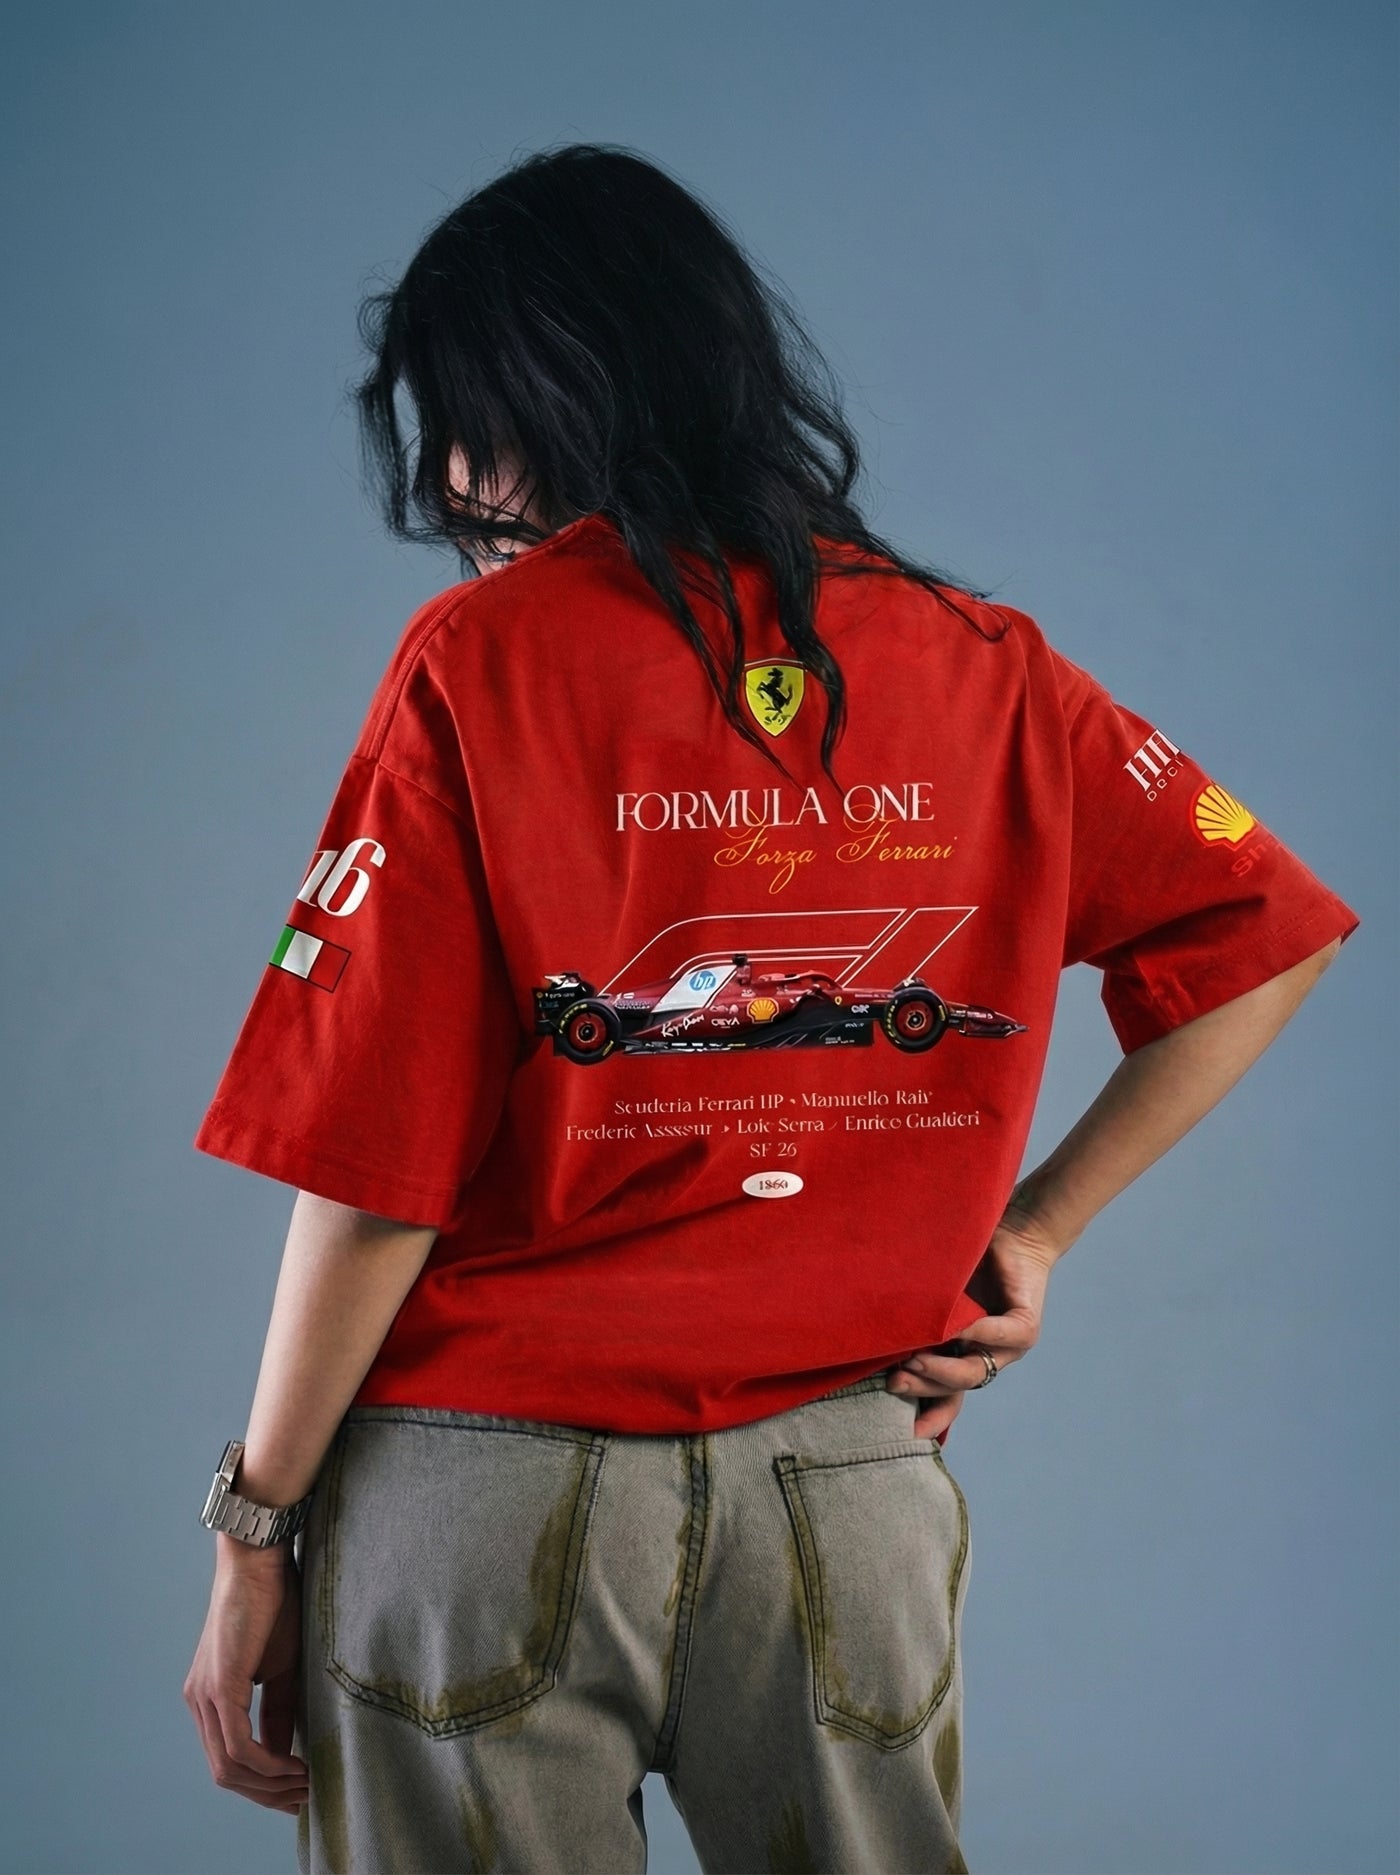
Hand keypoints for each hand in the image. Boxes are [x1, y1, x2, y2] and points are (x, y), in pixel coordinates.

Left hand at [183, 1542, 308, 1814]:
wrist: (260, 1561)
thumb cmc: (273, 1606)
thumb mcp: (280, 1669)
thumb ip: (276, 1713)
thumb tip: (282, 1756)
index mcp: (209, 1698)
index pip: (227, 1760)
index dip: (260, 1784)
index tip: (295, 1791)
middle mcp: (198, 1702)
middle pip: (224, 1773)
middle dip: (265, 1793)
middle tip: (302, 1797)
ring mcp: (204, 1695)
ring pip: (228, 1766)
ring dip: (268, 1784)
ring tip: (304, 1782)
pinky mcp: (220, 1686)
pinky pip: (238, 1745)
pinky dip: (266, 1763)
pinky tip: (292, 1764)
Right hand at [887, 1204, 1062, 1438]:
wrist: (1016, 1233)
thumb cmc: (970, 1260)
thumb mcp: (938, 1294)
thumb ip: (917, 1314)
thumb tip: (867, 1327)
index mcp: (965, 1354)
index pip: (947, 1397)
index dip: (929, 1415)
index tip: (905, 1434)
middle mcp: (987, 1357)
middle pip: (955, 1388)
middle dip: (922, 1388)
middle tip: (893, 1382)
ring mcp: (1009, 1347)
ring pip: (975, 1372)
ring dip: (944, 1368)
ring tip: (915, 1359)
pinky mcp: (1026, 1326)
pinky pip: (1001, 1336)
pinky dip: (977, 1332)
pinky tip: (957, 1328)